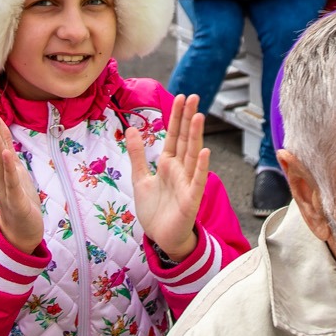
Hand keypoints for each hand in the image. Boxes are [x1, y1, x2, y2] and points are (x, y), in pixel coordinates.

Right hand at [0, 102, 45, 254]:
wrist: (20, 233)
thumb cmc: (19, 202)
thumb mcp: (14, 176)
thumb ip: (7, 159)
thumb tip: (4, 142)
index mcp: (0, 169)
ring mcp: (5, 187)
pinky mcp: (15, 200)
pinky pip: (11, 181)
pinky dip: (9, 166)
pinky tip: (7, 153)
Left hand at [126, 93, 209, 261]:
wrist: (161, 238)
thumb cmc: (155, 210)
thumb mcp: (140, 178)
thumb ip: (137, 154)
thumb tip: (131, 129)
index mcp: (169, 164)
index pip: (174, 136)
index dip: (177, 117)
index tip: (181, 97)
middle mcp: (180, 170)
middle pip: (186, 140)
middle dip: (188, 119)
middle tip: (194, 96)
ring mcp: (187, 183)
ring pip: (192, 155)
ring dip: (196, 136)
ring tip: (198, 115)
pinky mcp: (191, 199)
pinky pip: (196, 181)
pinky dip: (201, 167)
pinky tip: (204, 151)